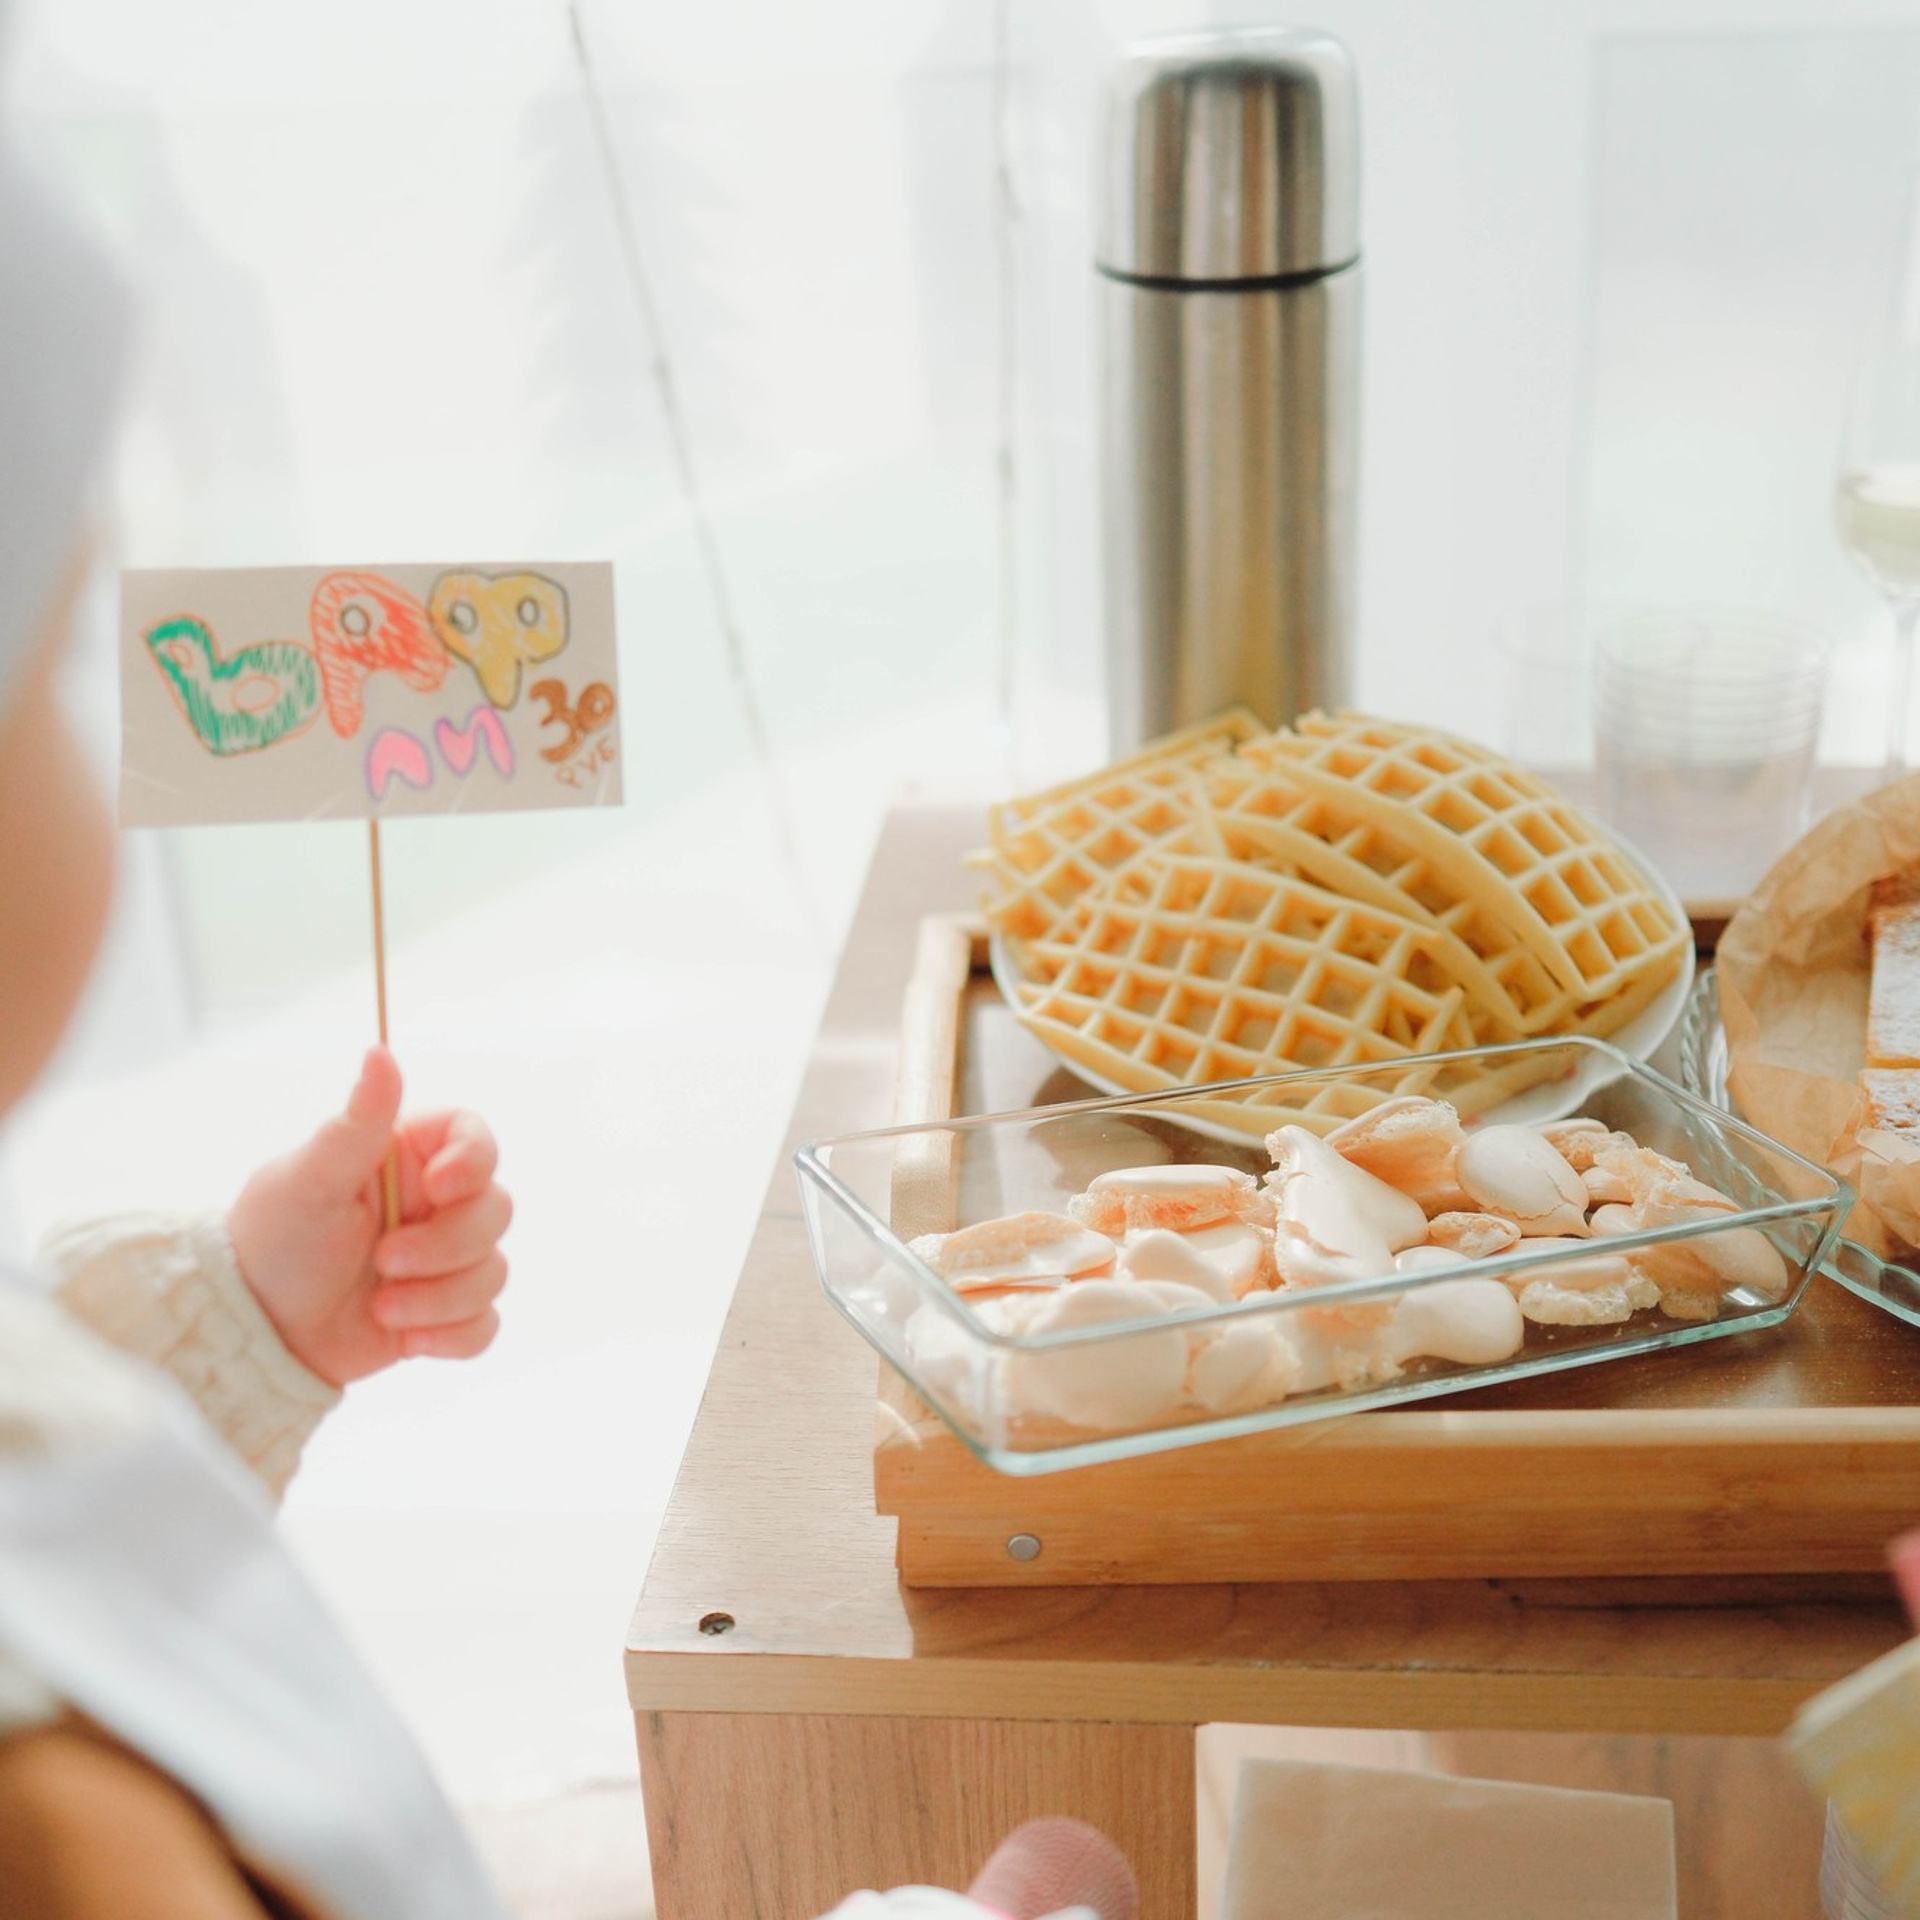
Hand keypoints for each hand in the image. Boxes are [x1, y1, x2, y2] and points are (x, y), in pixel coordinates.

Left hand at [227, 1047, 511, 1387]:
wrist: (254, 1333)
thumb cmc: (272, 1244)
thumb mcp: (310, 1179)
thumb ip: (357, 1122)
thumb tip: (380, 1050)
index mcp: (407, 1159)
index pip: (477, 1139)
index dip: (474, 1163)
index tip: (436, 1188)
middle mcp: (434, 1205)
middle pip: (497, 1211)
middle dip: (446, 1246)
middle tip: (383, 1262)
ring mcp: (442, 1261)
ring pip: (494, 1271)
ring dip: (439, 1297)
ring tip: (381, 1307)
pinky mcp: (442, 1313)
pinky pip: (485, 1323)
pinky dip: (451, 1335)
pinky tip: (406, 1338)